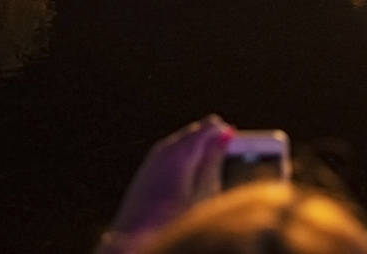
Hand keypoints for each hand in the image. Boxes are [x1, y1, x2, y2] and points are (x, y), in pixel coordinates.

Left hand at [108, 115, 233, 237]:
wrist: (134, 241)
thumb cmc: (173, 221)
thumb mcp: (204, 192)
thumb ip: (215, 159)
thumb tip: (227, 132)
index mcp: (181, 150)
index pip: (211, 125)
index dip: (225, 136)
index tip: (232, 154)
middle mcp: (165, 148)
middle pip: (196, 131)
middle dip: (210, 144)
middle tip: (219, 170)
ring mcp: (153, 159)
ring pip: (183, 144)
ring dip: (197, 155)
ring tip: (201, 183)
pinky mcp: (147, 170)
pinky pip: (171, 155)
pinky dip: (183, 163)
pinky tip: (185, 186)